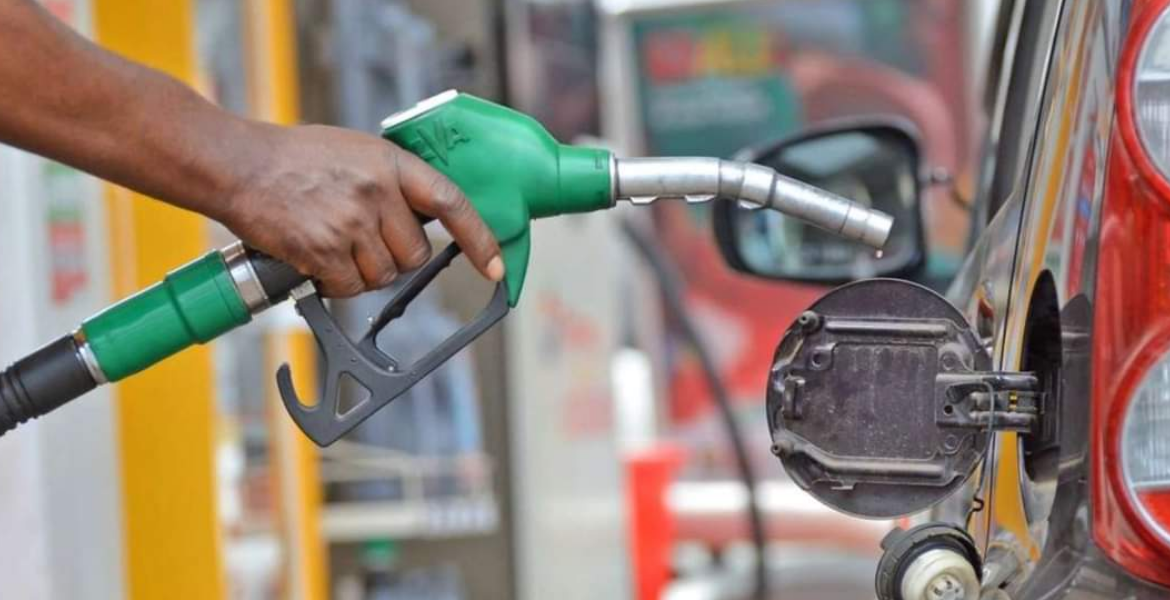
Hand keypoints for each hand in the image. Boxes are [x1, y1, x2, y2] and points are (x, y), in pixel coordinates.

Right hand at [219, 124, 503, 296]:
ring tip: (333, 241)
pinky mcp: (324, 251)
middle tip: (363, 239)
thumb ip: (393, 182)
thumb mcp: (357, 152)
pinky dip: (336, 283)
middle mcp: (378, 194)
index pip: (452, 204)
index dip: (479, 240)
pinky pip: (349, 288)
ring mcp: (351, 224)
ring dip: (362, 271)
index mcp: (392, 164)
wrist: (238, 165)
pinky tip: (317, 258)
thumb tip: (423, 220)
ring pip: (383, 276)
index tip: (496, 269)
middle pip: (415, 256)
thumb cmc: (296, 158)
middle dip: (395, 257)